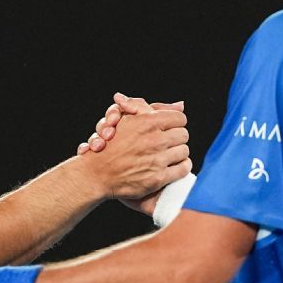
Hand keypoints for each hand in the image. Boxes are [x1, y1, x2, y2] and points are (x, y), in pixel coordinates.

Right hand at [75, 94, 190, 200]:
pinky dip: (181, 167)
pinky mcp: (158, 178)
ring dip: (178, 153)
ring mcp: (157, 160)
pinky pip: (183, 169)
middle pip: (184, 134)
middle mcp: (154, 140)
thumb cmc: (111, 144)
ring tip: (169, 154)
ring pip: (184, 151)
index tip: (170, 128)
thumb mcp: (126, 118)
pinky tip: (173, 166)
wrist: (98, 173)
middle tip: (169, 142)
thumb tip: (181, 105)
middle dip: (177, 137)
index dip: (175, 122)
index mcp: (147, 122)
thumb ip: (149, 108)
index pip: (179, 118)